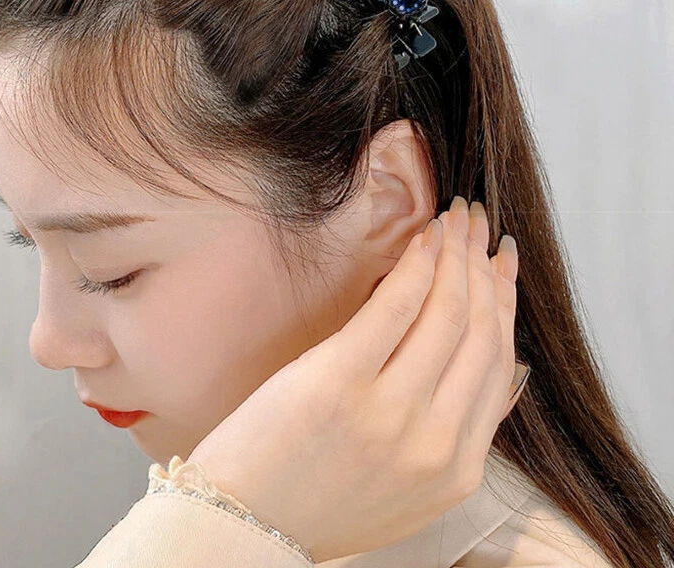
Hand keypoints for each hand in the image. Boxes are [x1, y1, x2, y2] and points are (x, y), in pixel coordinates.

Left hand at [187, 196, 522, 563]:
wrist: (244, 529)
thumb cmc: (317, 501)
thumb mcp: (409, 490)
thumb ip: (456, 437)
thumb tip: (499, 375)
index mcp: (456, 470)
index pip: (499, 366)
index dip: (505, 302)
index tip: (503, 264)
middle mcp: (434, 442)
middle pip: (480, 332)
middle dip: (484, 267)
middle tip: (478, 226)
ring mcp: (389, 413)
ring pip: (446, 314)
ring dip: (455, 255)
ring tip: (454, 220)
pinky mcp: (338, 382)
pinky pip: (394, 308)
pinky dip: (415, 266)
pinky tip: (422, 239)